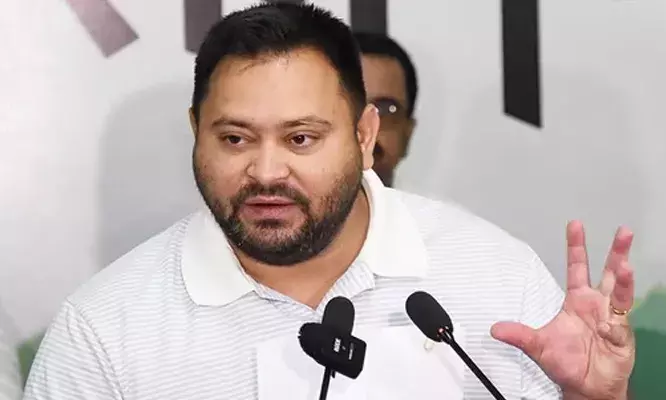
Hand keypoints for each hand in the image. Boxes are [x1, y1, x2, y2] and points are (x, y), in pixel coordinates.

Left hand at [491, 221, 634, 399]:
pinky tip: (609, 323)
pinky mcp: (622, 335)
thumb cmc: (566, 362)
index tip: (575, 225)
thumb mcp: (537, 346)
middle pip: (608, 272)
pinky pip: (620, 323)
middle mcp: (597, 304)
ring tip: (624, 265)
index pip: (577, 267)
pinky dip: (615, 320)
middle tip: (623, 231)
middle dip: (616, 252)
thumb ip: (519, 335)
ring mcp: (612, 318)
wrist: (586, 386)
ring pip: (621, 292)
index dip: (576, 246)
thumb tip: (495, 329)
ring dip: (624, 279)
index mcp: (577, 300)